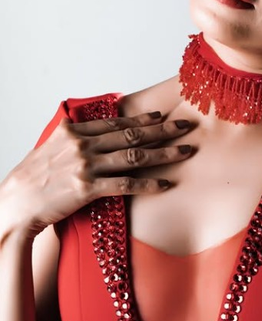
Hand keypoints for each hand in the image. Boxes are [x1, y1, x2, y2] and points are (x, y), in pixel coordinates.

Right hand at [0, 113, 192, 236]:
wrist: (14, 204)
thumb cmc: (31, 178)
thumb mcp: (49, 147)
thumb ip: (73, 137)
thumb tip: (89, 129)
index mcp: (73, 132)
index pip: (115, 122)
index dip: (140, 119)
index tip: (160, 116)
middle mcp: (81, 145)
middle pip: (130, 134)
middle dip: (162, 130)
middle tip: (185, 126)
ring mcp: (85, 166)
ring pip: (134, 155)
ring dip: (164, 153)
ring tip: (185, 150)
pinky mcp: (87, 188)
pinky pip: (126, 184)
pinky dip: (148, 184)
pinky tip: (166, 184)